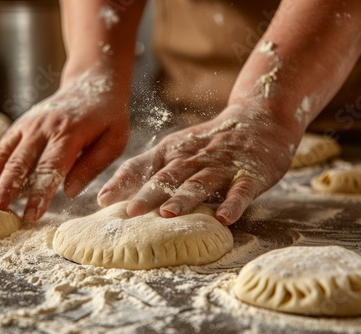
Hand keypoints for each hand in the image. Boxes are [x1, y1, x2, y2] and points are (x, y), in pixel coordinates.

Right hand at [0, 69, 129, 222]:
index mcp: (69, 132)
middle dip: (5, 189)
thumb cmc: (108, 115)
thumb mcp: (115, 139)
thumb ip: (93, 164)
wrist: (93, 81)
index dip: (39, 193)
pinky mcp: (20, 125)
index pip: (51, 167)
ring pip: (3, 153)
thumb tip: (71, 192)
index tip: (31, 216)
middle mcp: (43, 127)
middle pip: (20, 162)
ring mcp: (28, 124)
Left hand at [97, 104, 297, 224]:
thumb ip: (150, 168)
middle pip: (167, 177)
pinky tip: (224, 219)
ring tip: (169, 214)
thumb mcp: (177, 148)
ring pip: (199, 183)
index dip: (122, 182)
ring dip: (184, 198)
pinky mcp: (248, 174)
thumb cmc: (210, 142)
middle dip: (147, 194)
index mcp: (172, 151)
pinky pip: (240, 191)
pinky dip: (232, 204)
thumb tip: (112, 194)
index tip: (102, 200)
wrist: (259, 119)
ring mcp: (221, 166)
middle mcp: (192, 158)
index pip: (141, 165)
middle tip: (130, 213)